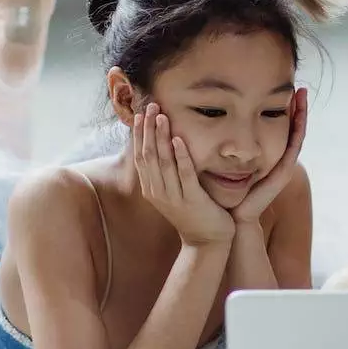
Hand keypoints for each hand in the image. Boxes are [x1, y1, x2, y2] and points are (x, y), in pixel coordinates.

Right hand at [133, 104, 235, 247]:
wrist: (206, 242)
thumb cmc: (193, 212)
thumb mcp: (173, 191)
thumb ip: (166, 172)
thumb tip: (163, 145)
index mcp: (151, 188)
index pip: (140, 156)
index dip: (141, 134)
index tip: (142, 113)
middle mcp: (158, 192)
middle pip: (148, 155)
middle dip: (149, 129)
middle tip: (151, 106)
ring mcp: (173, 197)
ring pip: (163, 162)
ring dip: (161, 137)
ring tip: (161, 116)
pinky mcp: (191, 200)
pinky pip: (184, 174)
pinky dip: (181, 156)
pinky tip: (179, 139)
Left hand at [230, 88, 307, 224]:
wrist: (233, 217)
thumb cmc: (225, 192)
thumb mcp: (225, 163)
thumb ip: (223, 148)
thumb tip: (210, 126)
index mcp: (266, 155)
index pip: (279, 128)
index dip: (283, 109)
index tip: (284, 89)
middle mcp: (277, 159)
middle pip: (292, 128)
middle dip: (296, 108)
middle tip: (300, 87)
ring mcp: (282, 165)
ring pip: (296, 134)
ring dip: (301, 114)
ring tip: (302, 94)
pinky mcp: (282, 172)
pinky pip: (294, 146)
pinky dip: (298, 129)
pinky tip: (299, 114)